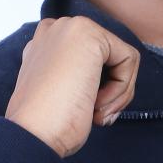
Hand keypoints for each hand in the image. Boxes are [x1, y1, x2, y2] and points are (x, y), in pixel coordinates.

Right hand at [5, 16, 139, 157]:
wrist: (32, 134)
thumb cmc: (47, 126)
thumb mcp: (61, 95)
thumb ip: (78, 77)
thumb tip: (107, 78)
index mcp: (44, 46)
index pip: (91, 62)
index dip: (98, 90)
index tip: (84, 112)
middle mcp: (56, 29)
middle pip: (109, 59)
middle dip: (111, 92)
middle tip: (95, 115)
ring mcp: (71, 27)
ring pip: (122, 59)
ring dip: (116, 94)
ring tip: (94, 113)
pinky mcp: (90, 34)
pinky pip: (129, 60)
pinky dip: (121, 89)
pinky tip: (96, 103)